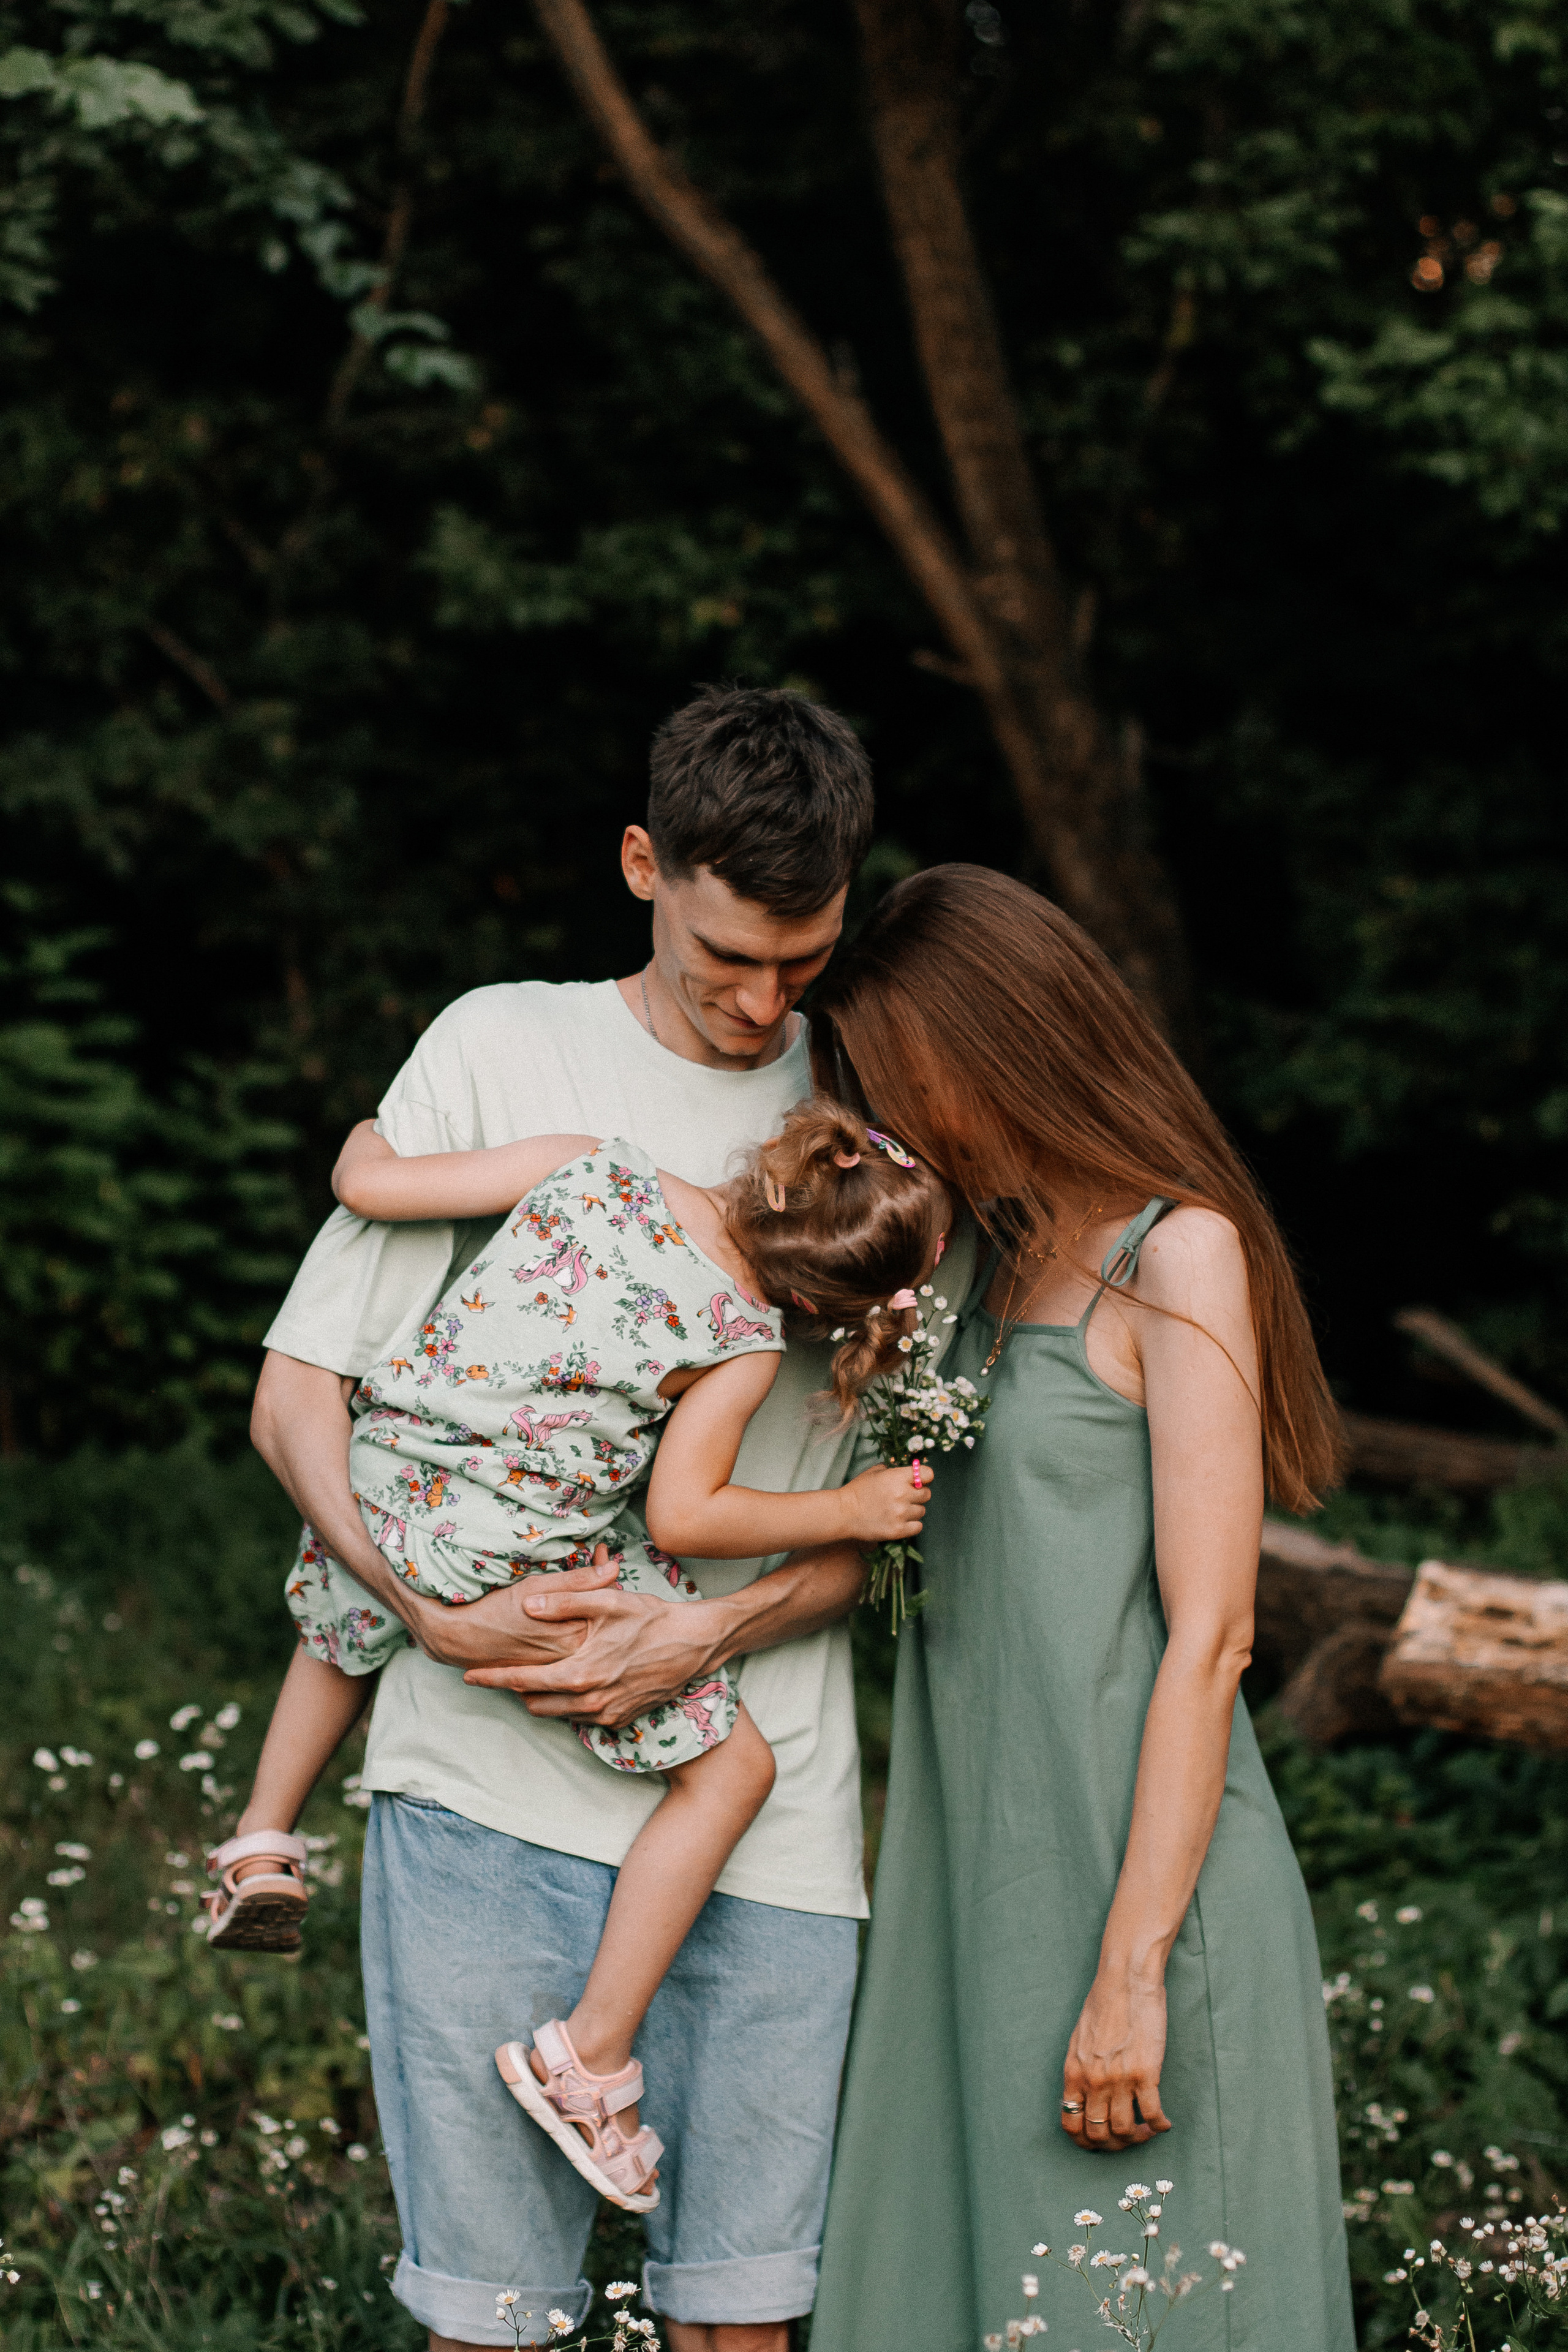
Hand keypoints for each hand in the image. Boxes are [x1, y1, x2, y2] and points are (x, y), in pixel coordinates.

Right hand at [411, 1549, 618, 1670]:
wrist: (458, 1640)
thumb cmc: (495, 1610)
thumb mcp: (535, 1589)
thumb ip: (578, 1581)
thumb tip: (614, 1568)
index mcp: (575, 1635)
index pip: (607, 1603)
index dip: (607, 1575)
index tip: (602, 1552)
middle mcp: (574, 1656)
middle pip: (601, 1620)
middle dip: (603, 1588)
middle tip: (600, 1560)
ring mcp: (562, 1667)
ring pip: (589, 1633)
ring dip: (592, 1606)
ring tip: (590, 1580)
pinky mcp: (548, 1672)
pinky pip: (572, 1647)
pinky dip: (575, 1622)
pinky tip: (571, 1607)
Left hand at [462, 1544, 725, 1725]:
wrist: (695, 1645)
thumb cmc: (652, 1619)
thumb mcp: (608, 1602)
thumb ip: (564, 1602)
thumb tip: (527, 1603)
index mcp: (580, 1674)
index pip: (521, 1681)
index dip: (491, 1678)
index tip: (468, 1676)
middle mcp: (590, 1701)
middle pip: (534, 1704)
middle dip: (514, 1690)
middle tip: (502, 1671)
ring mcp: (606, 1714)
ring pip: (556, 1714)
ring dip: (540, 1698)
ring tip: (532, 1676)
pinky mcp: (621, 1719)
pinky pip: (581, 1717)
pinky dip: (568, 1704)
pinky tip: (570, 1682)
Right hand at [838, 1461, 932, 1544]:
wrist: (843, 1513)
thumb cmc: (857, 1491)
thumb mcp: (874, 1472)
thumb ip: (893, 1470)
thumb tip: (908, 1472)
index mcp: (897, 1477)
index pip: (928, 1474)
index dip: (925, 1478)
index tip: (919, 1481)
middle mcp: (902, 1494)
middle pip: (927, 1494)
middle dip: (918, 1495)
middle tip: (905, 1498)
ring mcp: (901, 1514)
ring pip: (922, 1511)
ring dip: (913, 1511)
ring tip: (898, 1511)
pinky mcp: (898, 1530)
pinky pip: (918, 1527)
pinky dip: (912, 1525)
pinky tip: (901, 1521)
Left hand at [1060, 1970, 1171, 2152]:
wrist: (1126, 1980)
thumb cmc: (1104, 2004)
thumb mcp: (1079, 2040)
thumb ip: (1081, 2070)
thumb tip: (1084, 2096)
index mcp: (1074, 2072)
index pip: (1071, 2124)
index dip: (1085, 2141)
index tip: (1100, 2141)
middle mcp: (1093, 2081)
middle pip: (1099, 2134)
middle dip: (1113, 2145)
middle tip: (1127, 2139)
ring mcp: (1119, 2079)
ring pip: (1125, 2130)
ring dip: (1138, 2137)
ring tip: (1146, 2131)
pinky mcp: (1145, 2073)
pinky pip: (1153, 2115)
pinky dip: (1160, 2126)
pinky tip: (1164, 2123)